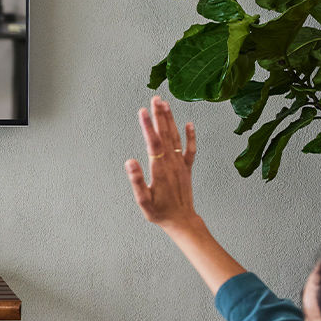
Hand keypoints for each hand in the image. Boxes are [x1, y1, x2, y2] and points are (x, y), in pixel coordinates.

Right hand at [125, 96, 198, 230]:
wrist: (182, 222)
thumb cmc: (160, 213)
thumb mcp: (143, 201)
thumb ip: (137, 181)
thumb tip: (129, 161)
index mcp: (160, 169)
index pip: (153, 142)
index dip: (147, 126)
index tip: (142, 111)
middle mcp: (172, 164)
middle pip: (166, 135)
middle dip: (160, 116)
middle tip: (155, 99)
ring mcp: (181, 165)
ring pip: (176, 138)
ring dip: (171, 120)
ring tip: (165, 105)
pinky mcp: (187, 169)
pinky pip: (190, 150)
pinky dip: (190, 136)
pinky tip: (189, 124)